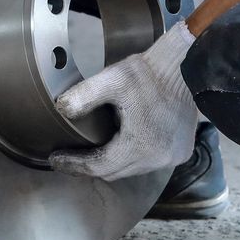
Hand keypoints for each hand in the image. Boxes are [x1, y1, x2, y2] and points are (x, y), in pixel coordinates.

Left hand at [49, 23, 196, 180]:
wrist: (184, 67)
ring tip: (96, 147)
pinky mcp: (181, 153)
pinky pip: (150, 163)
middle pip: (114, 172)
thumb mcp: (112, 79)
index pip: (97, 167)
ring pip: (132, 169)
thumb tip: (61, 110)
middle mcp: (158, 159)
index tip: (55, 159)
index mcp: (139, 146)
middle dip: (91, 165)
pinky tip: (125, 141)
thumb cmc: (148, 74)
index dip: (74, 164)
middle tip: (71, 154)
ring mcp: (172, 158)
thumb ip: (83, 96)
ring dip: (114, 161)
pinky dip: (134, 156)